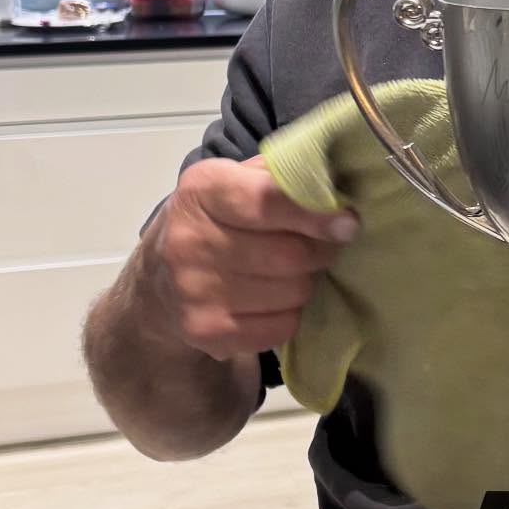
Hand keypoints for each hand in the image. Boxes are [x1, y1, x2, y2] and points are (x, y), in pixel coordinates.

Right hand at [149, 156, 357, 359]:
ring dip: (306, 282)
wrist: (160, 275)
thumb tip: (338, 193)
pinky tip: (274, 299)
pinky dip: (290, 314)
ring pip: (292, 292)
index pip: (268, 201)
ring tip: (292, 272)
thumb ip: (285, 177)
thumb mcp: (240, 180)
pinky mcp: (204, 330)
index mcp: (202, 189)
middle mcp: (188, 239)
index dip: (315, 214)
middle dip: (320, 251)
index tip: (348, 223)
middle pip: (290, 255)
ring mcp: (192, 289)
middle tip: (322, 247)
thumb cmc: (220, 217)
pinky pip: (281, 327)